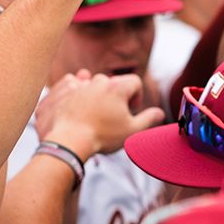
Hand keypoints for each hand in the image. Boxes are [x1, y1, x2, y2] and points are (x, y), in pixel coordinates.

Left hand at [37, 71, 163, 158]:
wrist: (68, 141)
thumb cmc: (102, 137)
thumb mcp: (132, 130)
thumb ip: (149, 119)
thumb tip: (160, 113)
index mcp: (118, 87)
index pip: (135, 82)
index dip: (136, 96)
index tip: (130, 111)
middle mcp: (99, 81)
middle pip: (114, 83)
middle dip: (116, 97)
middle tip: (112, 116)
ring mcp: (80, 85)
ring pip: (94, 84)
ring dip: (97, 95)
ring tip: (94, 115)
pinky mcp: (63, 90)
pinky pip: (73, 84)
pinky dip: (77, 93)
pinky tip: (78, 109)